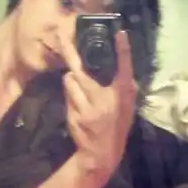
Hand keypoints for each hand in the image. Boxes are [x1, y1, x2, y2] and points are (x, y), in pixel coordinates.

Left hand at [58, 29, 137, 179]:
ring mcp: (88, 109)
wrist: (101, 154)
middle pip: (82, 71)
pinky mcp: (75, 116)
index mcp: (122, 96)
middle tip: (60, 34)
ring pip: (71, 81)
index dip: (123, 51)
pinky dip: (70, 93)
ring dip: (71, 78)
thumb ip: (125, 88)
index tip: (120, 33)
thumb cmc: (116, 126)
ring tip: (78, 84)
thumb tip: (123, 66)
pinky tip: (77, 103)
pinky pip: (68, 95)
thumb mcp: (127, 108)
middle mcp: (105, 101)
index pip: (124, 69)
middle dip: (69, 51)